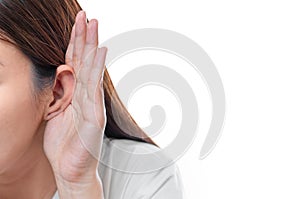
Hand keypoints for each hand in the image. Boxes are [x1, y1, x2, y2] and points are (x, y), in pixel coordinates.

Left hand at [43, 10, 106, 187]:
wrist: (72, 171)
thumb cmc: (64, 145)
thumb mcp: (56, 114)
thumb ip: (59, 94)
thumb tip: (59, 75)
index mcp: (76, 96)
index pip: (75, 65)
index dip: (75, 44)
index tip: (77, 23)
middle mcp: (86, 97)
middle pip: (84, 63)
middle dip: (84, 38)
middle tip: (87, 15)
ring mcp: (92, 106)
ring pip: (90, 71)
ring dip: (91, 47)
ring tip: (93, 26)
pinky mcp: (94, 118)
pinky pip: (94, 90)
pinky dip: (97, 70)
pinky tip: (100, 53)